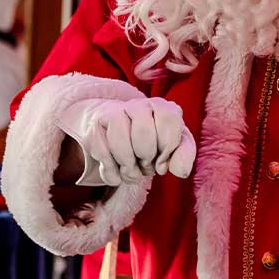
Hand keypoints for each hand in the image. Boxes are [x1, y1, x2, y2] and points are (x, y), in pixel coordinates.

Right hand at [57, 96, 195, 185]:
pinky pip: (103, 154)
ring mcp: (113, 113)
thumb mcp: (173, 145)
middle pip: (143, 134)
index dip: (168, 147)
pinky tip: (117, 173)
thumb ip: (183, 154)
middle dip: (146, 158)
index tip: (162, 161)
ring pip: (120, 145)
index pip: (170, 120)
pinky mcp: (95, 126)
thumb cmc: (151, 141)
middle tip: (146, 164)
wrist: (118, 134)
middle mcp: (137, 104)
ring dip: (128, 168)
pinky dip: (112, 173)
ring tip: (132, 171)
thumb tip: (181, 172)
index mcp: (161, 106)